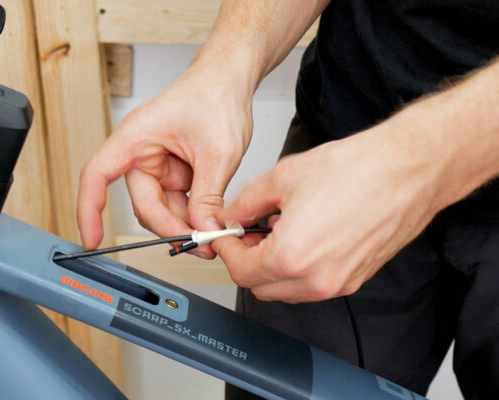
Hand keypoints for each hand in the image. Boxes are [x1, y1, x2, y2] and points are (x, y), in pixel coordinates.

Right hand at [77, 64, 253, 257]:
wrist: (230, 80)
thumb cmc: (216, 96)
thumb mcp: (218, 152)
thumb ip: (208, 196)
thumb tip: (203, 231)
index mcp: (136, 137)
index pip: (98, 175)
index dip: (89, 209)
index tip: (92, 239)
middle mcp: (141, 152)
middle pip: (143, 203)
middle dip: (170, 227)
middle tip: (198, 245)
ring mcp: (157, 163)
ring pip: (161, 208)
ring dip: (183, 223)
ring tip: (210, 233)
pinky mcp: (173, 171)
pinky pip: (175, 201)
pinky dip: (191, 213)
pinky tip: (209, 219)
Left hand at [213, 125, 442, 302]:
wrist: (407, 171)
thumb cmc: (358, 170)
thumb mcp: (283, 177)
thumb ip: (247, 203)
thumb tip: (233, 217)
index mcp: (291, 257)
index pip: (240, 271)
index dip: (226, 251)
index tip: (224, 237)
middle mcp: (316, 280)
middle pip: (260, 287)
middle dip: (246, 261)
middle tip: (246, 234)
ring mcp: (338, 283)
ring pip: (286, 290)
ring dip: (271, 268)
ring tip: (275, 231)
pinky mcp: (355, 279)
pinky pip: (313, 285)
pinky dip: (298, 269)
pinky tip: (302, 237)